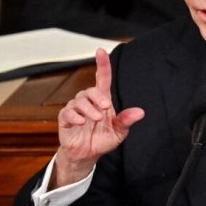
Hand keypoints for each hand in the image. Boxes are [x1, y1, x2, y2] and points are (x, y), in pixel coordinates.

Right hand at [53, 48, 144, 187]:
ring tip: (96, 119)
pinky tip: (81, 122)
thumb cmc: (103, 139)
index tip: (101, 51)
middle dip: (98, 97)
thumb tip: (140, 112)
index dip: (102, 64)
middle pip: (91, 90)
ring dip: (89, 109)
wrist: (87, 154)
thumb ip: (126, 120)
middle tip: (105, 108)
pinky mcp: (65, 118)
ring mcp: (76, 109)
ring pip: (79, 100)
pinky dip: (74, 116)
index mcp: (103, 100)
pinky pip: (67, 112)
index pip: (102, 78)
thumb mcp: (119, 131)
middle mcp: (89, 101)